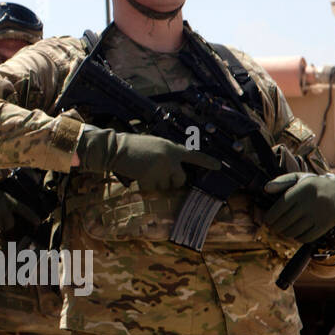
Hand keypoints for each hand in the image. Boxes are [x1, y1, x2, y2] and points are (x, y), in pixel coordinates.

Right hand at [76, 127, 218, 192]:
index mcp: (171, 147)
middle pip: (180, 179)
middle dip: (171, 181)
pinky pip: (152, 189)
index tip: (218, 166)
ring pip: (165, 186)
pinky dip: (144, 186)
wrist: (115, 148)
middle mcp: (170, 158)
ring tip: (143, 171)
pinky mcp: (151, 177)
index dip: (206, 161)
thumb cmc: (133, 146)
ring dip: (156, 183)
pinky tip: (137, 175)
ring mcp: (161, 168)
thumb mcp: (154, 145)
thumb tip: (174, 172)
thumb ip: (167, 155)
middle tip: (157, 174)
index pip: (193, 155)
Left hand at [262, 172, 334, 242]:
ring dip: (286, 233)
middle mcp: (311, 201)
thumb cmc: (315, 186)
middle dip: (276, 227)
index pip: (280, 206)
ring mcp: (320, 213)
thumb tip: (266, 188)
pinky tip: (297, 235)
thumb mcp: (300, 178)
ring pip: (296, 230)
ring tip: (284, 232)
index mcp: (302, 188)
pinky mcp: (328, 223)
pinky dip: (300, 238)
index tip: (267, 221)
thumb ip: (282, 181)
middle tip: (273, 229)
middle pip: (286, 220)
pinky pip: (309, 236)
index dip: (271, 217)